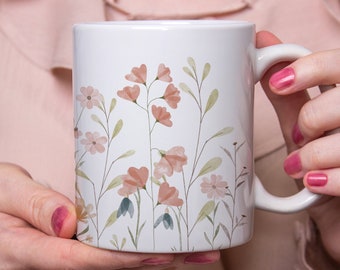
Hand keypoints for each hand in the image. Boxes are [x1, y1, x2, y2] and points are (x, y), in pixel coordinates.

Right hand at [0, 163, 218, 268]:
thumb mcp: (5, 190)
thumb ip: (32, 205)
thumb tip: (68, 222)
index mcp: (32, 251)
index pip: (81, 259)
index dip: (122, 259)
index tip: (161, 254)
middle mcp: (56, 258)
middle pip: (111, 265)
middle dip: (157, 260)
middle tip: (202, 251)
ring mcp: (68, 253)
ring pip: (115, 259)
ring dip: (157, 253)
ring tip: (198, 245)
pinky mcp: (77, 244)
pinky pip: (109, 249)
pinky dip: (139, 244)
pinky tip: (166, 237)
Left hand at [256, 31, 339, 264]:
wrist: (337, 217)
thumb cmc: (321, 168)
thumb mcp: (302, 131)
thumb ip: (289, 95)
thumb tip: (263, 47)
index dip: (312, 67)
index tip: (278, 83)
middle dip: (313, 116)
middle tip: (298, 136)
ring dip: (313, 155)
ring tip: (299, 168)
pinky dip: (326, 180)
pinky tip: (315, 183)